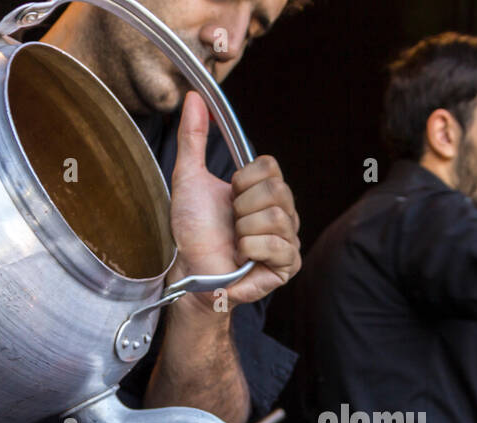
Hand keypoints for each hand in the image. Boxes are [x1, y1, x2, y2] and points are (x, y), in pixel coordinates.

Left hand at [168, 93, 299, 309]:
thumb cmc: (193, 230)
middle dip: (242, 207)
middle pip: (276, 190)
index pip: (270, 166)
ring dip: (244, 231)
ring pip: (276, 217)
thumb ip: (192, 137)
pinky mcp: (288, 265)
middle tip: (231, 223)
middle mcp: (283, 212)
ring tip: (236, 242)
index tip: (229, 196)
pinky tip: (243, 258)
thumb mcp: (189, 177)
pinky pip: (278, 245)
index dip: (243, 181)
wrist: (190, 269)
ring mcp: (288, 239)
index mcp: (266, 190)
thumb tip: (193, 98)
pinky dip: (252, 250)